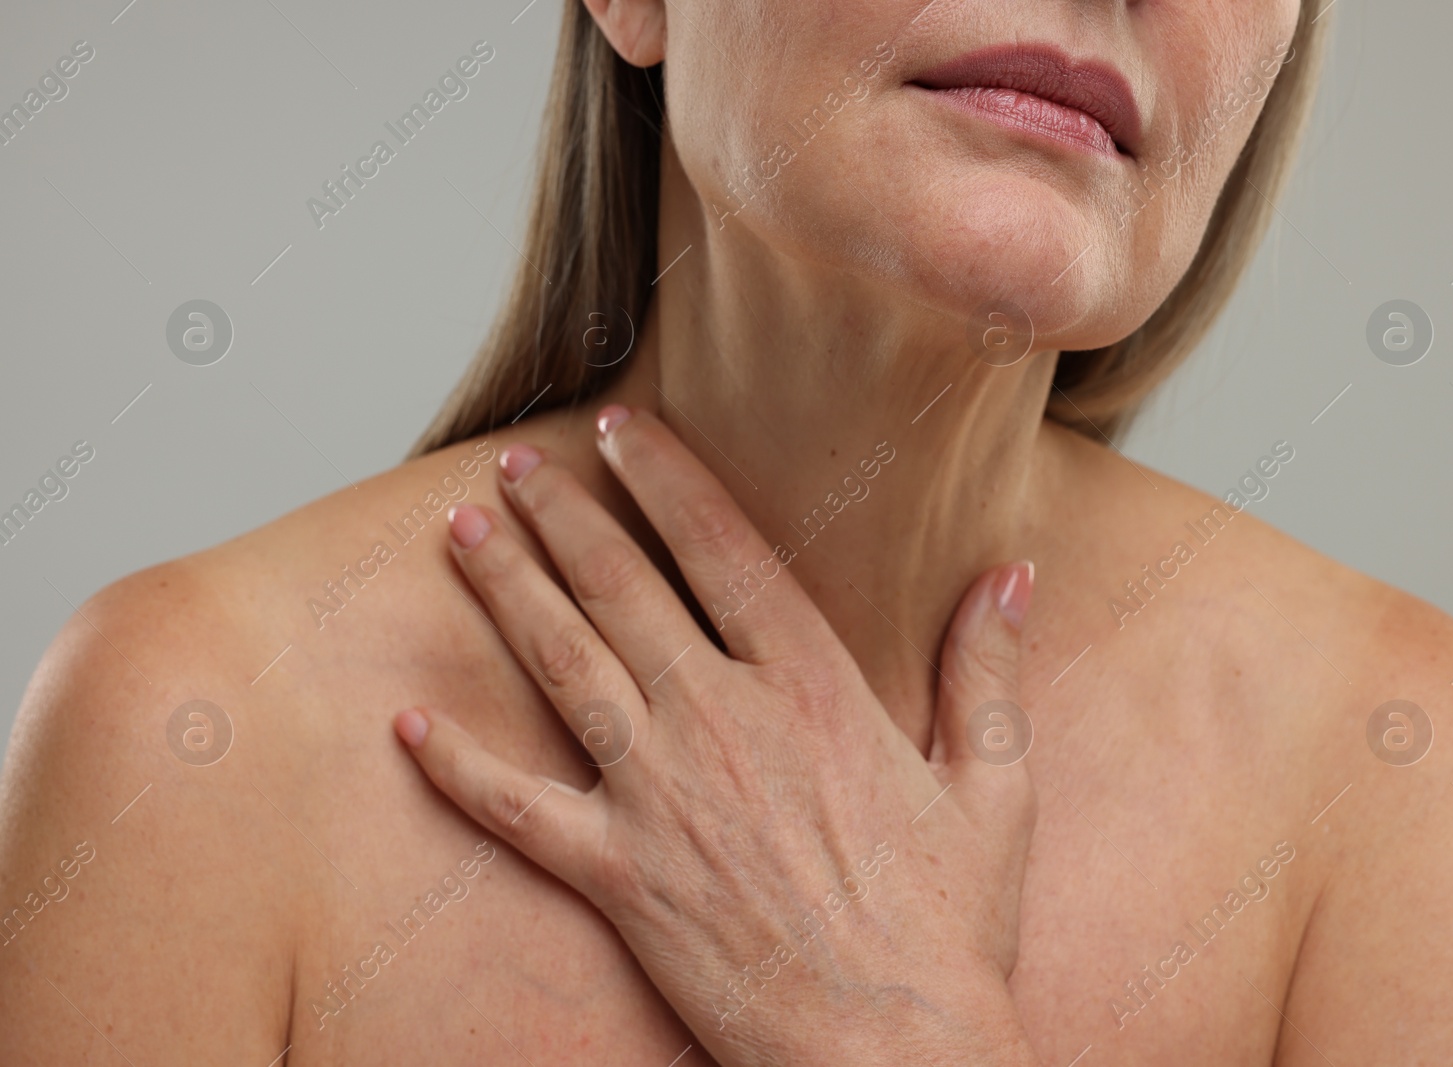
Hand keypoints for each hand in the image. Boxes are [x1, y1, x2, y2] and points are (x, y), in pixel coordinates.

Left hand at [394, 406, 1040, 1065]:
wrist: (892, 1050)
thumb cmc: (948, 928)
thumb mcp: (993, 787)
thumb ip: (987, 671)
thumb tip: (1011, 576)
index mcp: (812, 689)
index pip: (722, 551)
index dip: (663, 481)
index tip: (616, 429)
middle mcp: (723, 723)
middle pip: (621, 591)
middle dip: (560, 518)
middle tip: (509, 468)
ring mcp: (660, 798)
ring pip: (564, 668)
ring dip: (506, 595)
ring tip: (457, 538)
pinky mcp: (619, 877)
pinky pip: (517, 810)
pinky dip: (457, 767)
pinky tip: (407, 726)